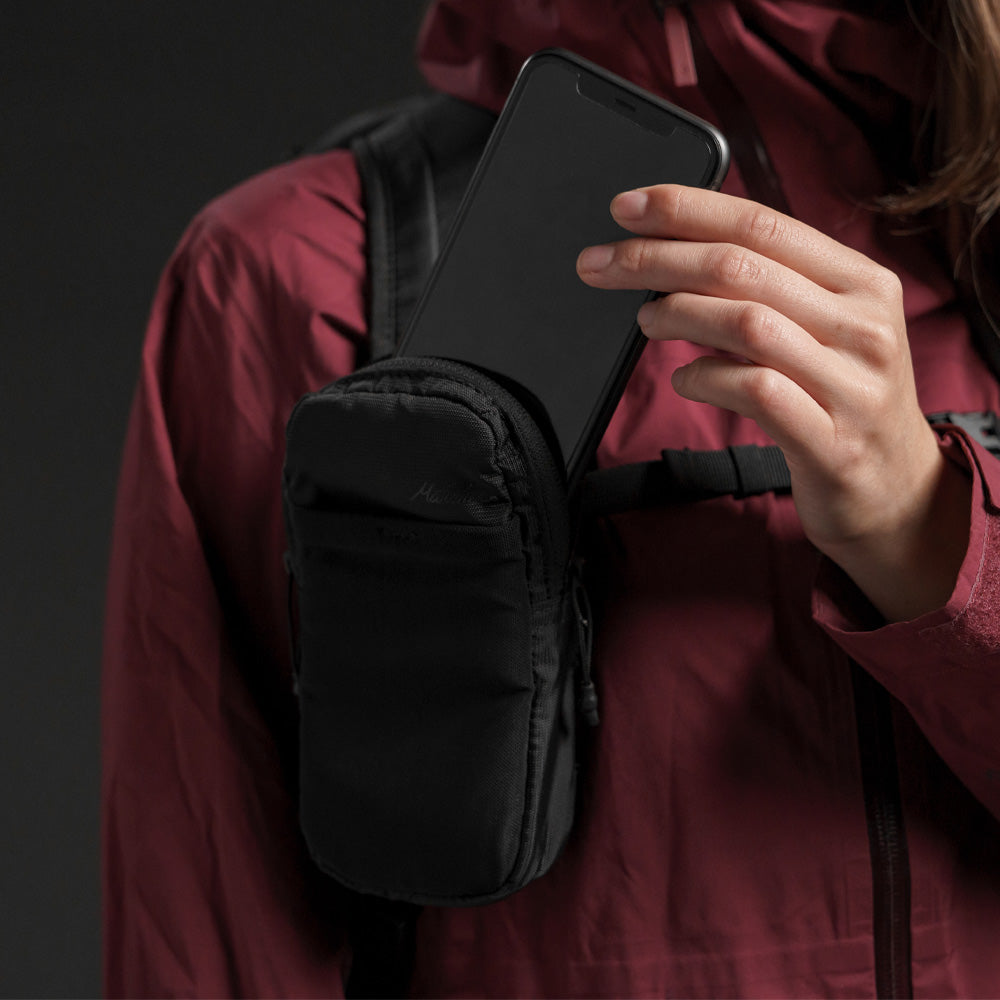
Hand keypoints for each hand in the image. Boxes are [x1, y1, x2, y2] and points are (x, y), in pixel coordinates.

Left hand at [576, 184, 970, 622]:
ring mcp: (852, 384)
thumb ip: (772, 291)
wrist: (898, 493)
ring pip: (747, 322)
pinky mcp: (832, 440)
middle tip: (600, 264)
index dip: (686, 209)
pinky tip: (685, 379)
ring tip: (644, 321)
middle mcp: (865, 324)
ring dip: (677, 314)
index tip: (626, 207)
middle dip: (656, 259)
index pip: (762, 223)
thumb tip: (678, 256)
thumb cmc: (841, 402)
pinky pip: (755, 392)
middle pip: (742, 267)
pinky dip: (705, 378)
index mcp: (862, 282)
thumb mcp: (826, 332)